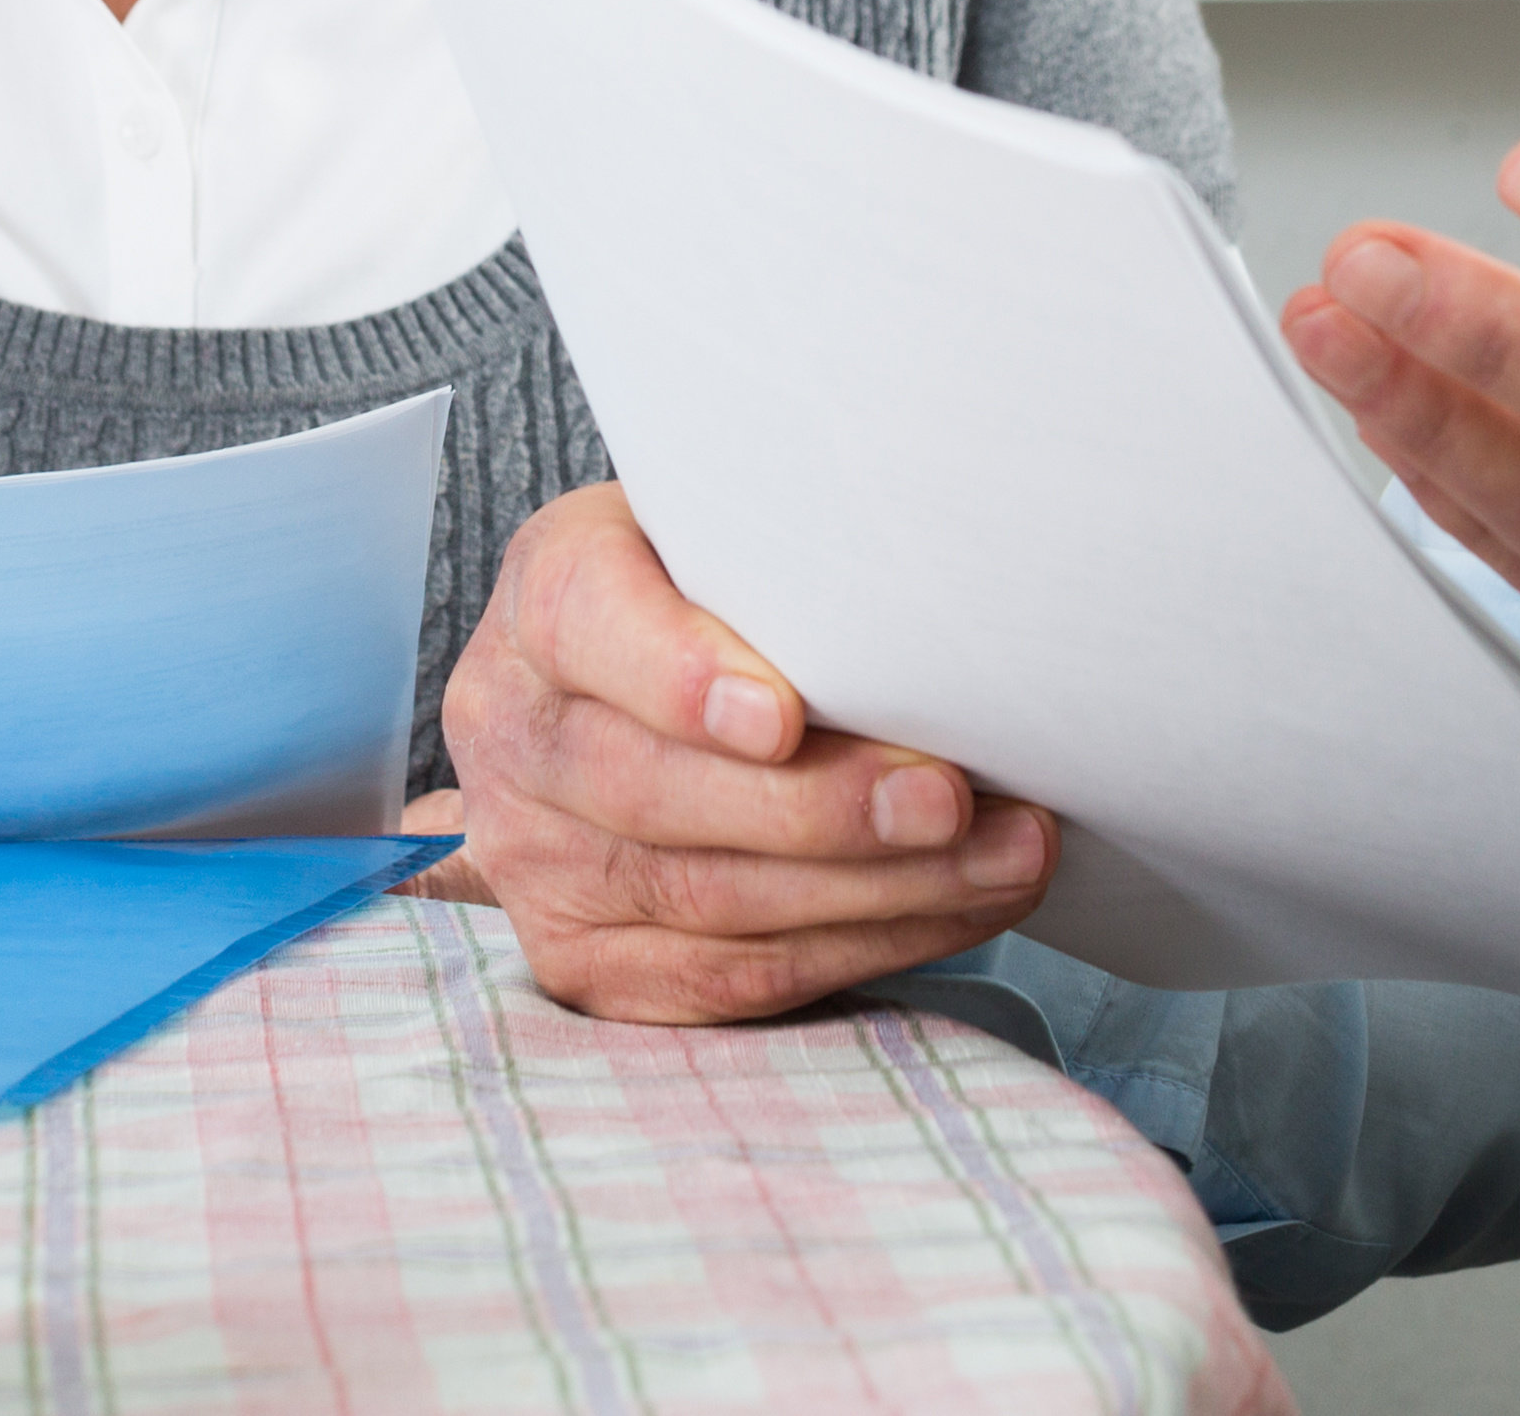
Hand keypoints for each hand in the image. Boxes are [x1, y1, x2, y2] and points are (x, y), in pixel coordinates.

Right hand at [428, 483, 1057, 1022]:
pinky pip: (734, 979)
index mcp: (543, 601)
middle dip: (821, 807)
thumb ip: (788, 562)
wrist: (629, 707)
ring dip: (880, 888)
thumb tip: (931, 612)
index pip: (584, 622)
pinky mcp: (589, 964)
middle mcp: (513, 735)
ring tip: (1006, 854)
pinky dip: (865, 946)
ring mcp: (537, 865)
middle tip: (948, 799)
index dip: (679, 675)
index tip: (783, 715)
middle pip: (652, 788)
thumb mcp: (730, 539)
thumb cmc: (718, 605)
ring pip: (709, 899)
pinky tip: (958, 908)